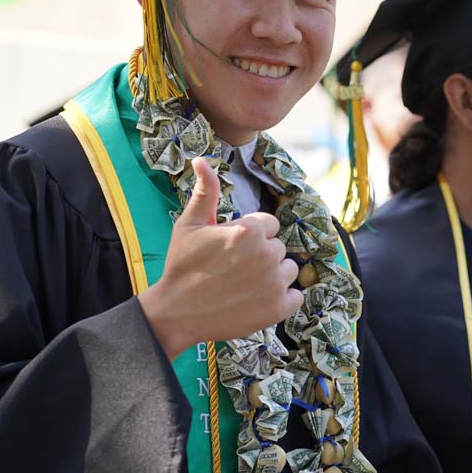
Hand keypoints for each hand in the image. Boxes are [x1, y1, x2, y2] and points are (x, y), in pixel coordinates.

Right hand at [139, 157, 301, 358]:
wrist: (176, 312)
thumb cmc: (182, 265)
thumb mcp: (190, 224)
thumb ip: (206, 191)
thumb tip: (201, 160)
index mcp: (250, 230)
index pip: (269, 225)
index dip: (250, 235)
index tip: (230, 248)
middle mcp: (267, 254)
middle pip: (278, 247)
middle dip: (261, 255)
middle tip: (233, 269)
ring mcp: (275, 283)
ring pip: (288, 270)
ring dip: (272, 276)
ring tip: (245, 284)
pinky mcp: (279, 308)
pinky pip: (295, 296)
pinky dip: (281, 299)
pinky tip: (257, 299)